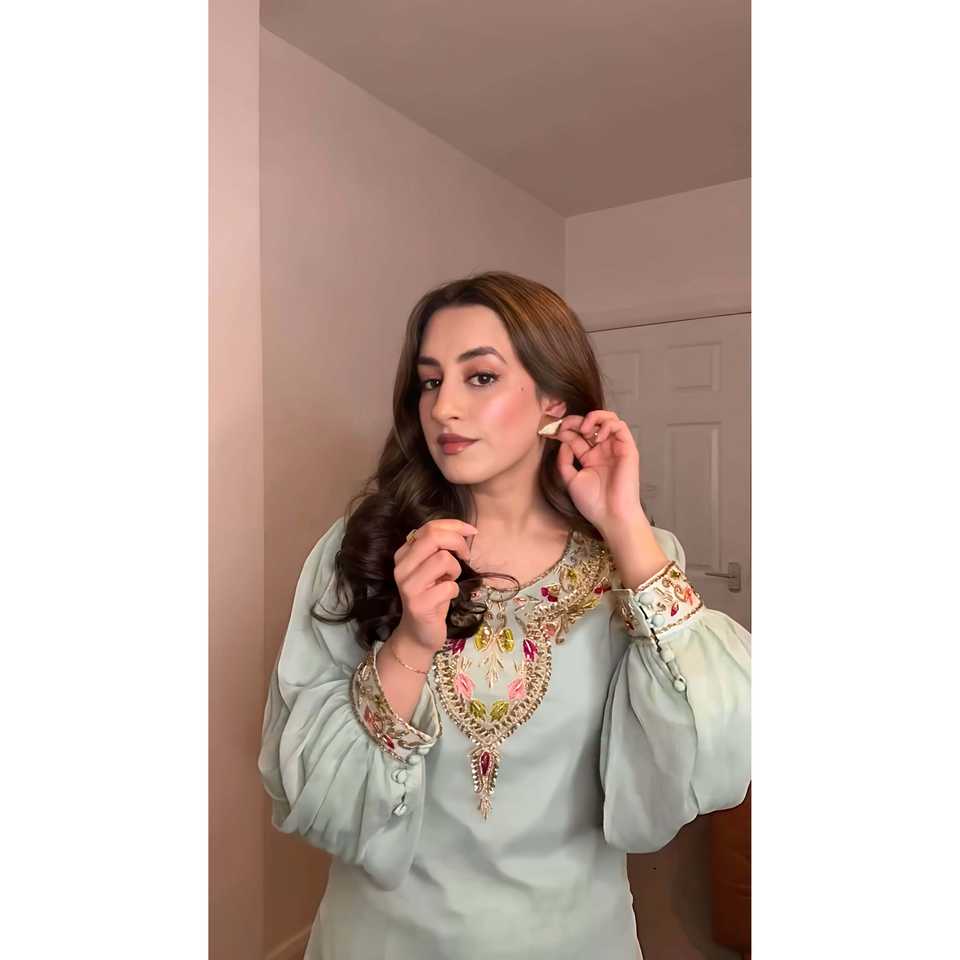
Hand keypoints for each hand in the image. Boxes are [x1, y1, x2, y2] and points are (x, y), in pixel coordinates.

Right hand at [392, 519, 476, 651]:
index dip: (455, 525)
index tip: (471, 532)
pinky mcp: (419, 604)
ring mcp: (408, 586)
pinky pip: (449, 587)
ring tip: (449, 580)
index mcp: (404, 554)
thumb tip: (463, 530)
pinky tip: (447, 597)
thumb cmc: (431, 597)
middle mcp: (401, 567)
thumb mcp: (432, 568)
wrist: (418, 633)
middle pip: (434, 537)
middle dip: (457, 542)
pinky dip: (454, 590)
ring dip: (455, 570)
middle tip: (465, 555)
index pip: (429, 528)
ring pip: (443, 559)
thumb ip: (439, 548)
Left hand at [551, 410, 644, 536]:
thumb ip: (564, 460)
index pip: (576, 436)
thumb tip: (563, 441)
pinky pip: (620, 426)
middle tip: (565, 425)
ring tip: (583, 428)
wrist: (611, 516)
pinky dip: (607, 423)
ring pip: (608, 419)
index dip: (565, 430)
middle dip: (576, 421)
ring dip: (594, 418)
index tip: (552, 430)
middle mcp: (602, 450)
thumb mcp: (570, 479)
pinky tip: (596, 434)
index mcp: (589, 457)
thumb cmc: (593, 503)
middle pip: (591, 424)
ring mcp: (615, 448)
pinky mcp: (628, 449)